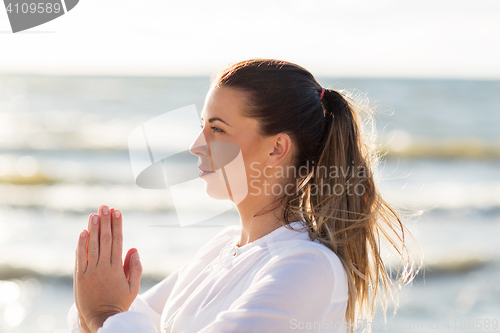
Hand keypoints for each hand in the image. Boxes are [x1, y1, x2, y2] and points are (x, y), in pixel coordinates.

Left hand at [74, 205, 141, 332]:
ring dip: (93, 228)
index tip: (117, 212)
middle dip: (105, 221)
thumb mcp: (133, 287)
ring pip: (92, 245)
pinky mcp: (79, 276)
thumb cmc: (119, 303)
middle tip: (105, 207)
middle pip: (105, 239)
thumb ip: (135, 267)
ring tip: (94, 214)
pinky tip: (83, 232)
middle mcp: (103, 267)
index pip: (117, 241)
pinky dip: (81, 244)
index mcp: (117, 268)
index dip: (117, 225)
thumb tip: (134, 248)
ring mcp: (90, 271)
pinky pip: (80, 257)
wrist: (101, 319)